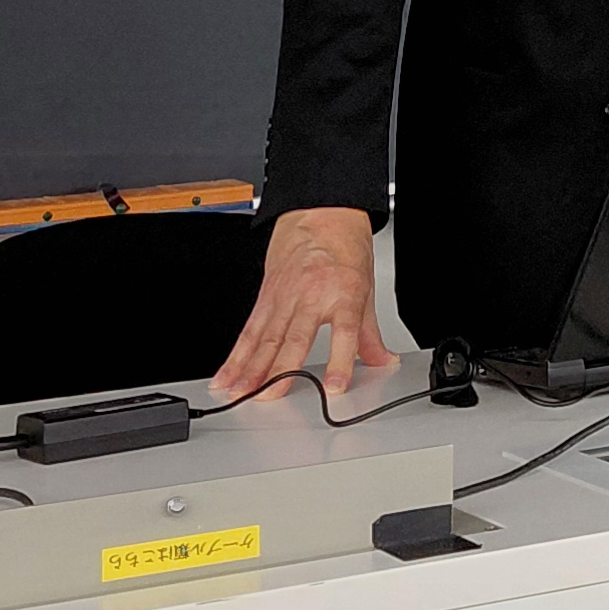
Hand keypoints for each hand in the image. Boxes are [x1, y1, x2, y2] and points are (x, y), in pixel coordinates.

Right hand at [212, 205, 394, 401]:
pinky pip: (249, 328)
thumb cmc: (344, 247)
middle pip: (294, 337)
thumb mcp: (366, 289)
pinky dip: (236, 354)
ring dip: (250, 368)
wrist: (321, 212)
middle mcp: (312, 295)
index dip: (340, 361)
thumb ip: (369, 334)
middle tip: (269, 397)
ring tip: (240, 392)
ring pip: (265, 336)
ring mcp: (285, 295)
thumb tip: (381, 361)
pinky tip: (227, 373)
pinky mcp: (266, 295)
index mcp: (344, 293)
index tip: (334, 386)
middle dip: (280, 370)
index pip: (344, 332)